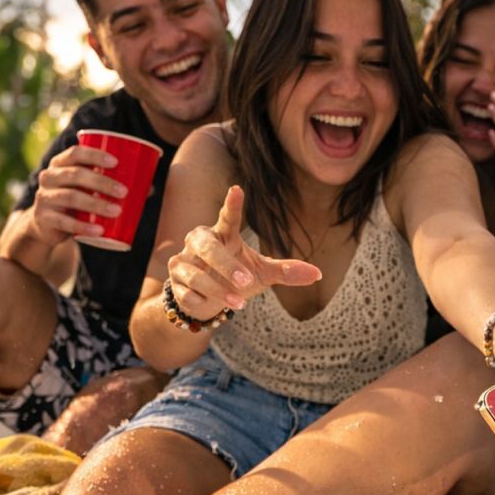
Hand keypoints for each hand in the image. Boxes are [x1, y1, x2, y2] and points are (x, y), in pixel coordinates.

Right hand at [29, 142, 132, 245]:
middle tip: (124, 191)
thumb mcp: (88, 190)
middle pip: (75, 175)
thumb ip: (113, 185)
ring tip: (117, 211)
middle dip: (101, 182)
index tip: (116, 162)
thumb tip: (149, 188)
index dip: (94, 155)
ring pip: (70, 197)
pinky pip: (64, 222)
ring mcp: (44, 197)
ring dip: (96, 204)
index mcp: (61, 164)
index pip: (75, 153)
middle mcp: (49, 177)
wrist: (48, 226)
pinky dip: (83, 227)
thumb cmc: (75, 201)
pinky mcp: (44, 218)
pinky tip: (99, 231)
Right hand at [165, 185, 321, 321]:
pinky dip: (200, 300)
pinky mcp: (176, 283)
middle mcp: (200, 243)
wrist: (205, 302)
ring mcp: (185, 262)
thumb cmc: (235, 278)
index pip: (228, 218)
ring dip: (219, 290)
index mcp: (223, 235)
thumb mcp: (262, 273)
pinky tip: (207, 305)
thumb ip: (286, 272)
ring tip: (239, 303)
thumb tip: (318, 274)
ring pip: (197, 274)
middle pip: (208, 247)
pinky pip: (185, 291)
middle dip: (227, 266)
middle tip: (246, 282)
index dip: (233, 205)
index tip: (237, 189)